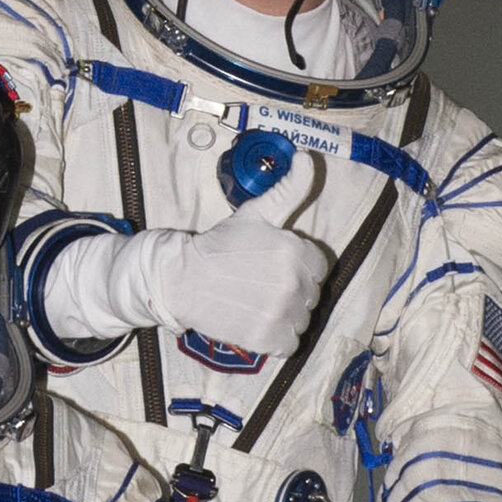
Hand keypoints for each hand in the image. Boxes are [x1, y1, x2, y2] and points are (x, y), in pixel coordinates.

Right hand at [153, 149, 324, 353]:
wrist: (181, 279)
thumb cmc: (219, 245)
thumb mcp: (256, 212)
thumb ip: (289, 188)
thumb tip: (307, 156)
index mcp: (296, 250)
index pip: (319, 267)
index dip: (298, 266)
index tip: (272, 265)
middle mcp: (293, 283)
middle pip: (311, 295)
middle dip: (292, 291)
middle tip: (260, 285)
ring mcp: (281, 313)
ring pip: (302, 321)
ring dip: (285, 317)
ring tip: (258, 304)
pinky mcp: (267, 339)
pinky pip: (289, 345)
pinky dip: (276, 340)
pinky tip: (257, 324)